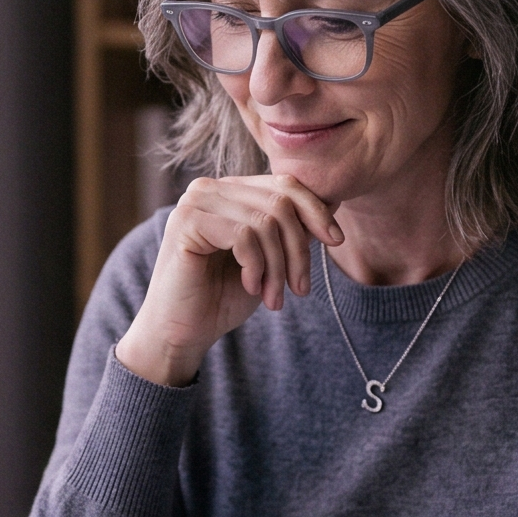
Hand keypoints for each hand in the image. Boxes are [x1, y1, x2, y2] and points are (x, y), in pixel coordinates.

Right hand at [114, 176, 341, 386]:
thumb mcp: (269, 260)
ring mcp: (195, 201)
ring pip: (265, 221)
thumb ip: (290, 230)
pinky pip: (244, 235)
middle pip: (280, 203)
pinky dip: (256, 267)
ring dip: (278, 266)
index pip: (285, 185)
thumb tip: (332, 203)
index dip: (316, 210)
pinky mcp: (187, 221)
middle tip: (300, 289)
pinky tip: (250, 287)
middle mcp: (210, 188)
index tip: (336, 241)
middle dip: (298, 250)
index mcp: (230, 190)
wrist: (181, 332)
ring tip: (273, 297)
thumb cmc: (223, 296)